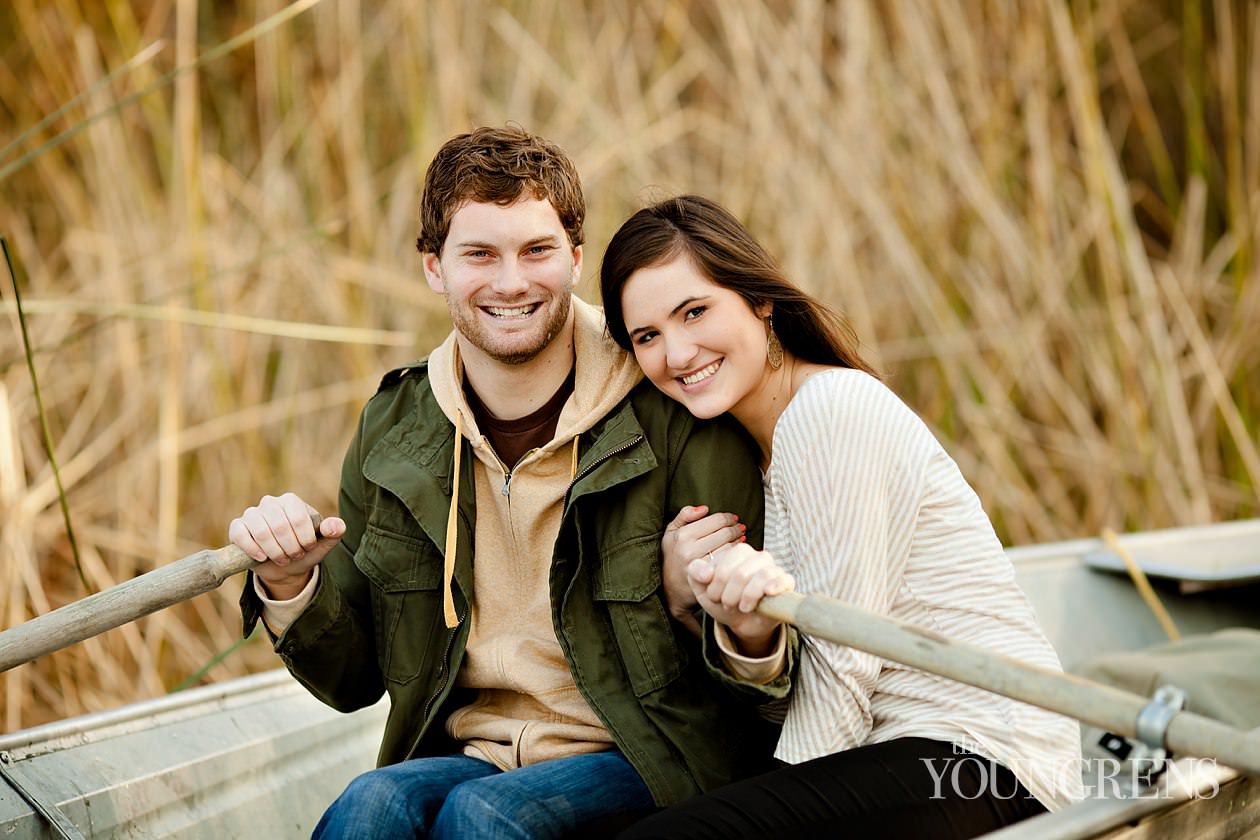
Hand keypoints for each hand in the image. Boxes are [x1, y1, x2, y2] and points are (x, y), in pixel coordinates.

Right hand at [228, 492, 345, 599]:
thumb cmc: (305, 551)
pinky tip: (262, 558)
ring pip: (262, 532)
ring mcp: (252, 513)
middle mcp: (270, 503)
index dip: (305, 539)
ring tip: (282, 558)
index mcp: (291, 501)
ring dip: (274, 552)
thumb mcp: (323, 544)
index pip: (299, 519)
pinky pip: (240, 535)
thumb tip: (335, 526)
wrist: (284, 567)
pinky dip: (253, 549)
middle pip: (280, 526)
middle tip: (294, 556)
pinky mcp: (237, 527)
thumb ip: (334, 532)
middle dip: (290, 548)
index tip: (307, 549)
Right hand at [661, 505, 746, 635]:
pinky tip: (736, 552)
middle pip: (725, 532)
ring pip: (730, 547)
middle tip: (741, 528)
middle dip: (736, 528)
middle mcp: (690, 549)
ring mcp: (700, 565)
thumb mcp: (670, 533)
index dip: (728, 517)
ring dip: (738, 540)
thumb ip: (684, 515)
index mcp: (683, 535)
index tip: (734, 518)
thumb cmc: (672, 557)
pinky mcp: (708, 577)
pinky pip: (728, 561)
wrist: (669, 589)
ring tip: (740, 538)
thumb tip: (704, 508)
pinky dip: (735, 555)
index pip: (716, 520)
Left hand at [688, 543, 793, 655]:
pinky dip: (775, 586)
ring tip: (742, 607)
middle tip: (727, 604)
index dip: (716, 584)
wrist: (742, 622)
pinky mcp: (786, 583)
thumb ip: (695, 573)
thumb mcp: (701, 588)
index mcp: (738, 552)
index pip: (726, 562)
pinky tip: (767, 593)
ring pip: (762, 576)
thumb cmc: (722, 600)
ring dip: (747, 598)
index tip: (714, 596)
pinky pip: (784, 579)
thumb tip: (706, 573)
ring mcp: (774, 569)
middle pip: (742, 573)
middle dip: (729, 594)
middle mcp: (758, 557)